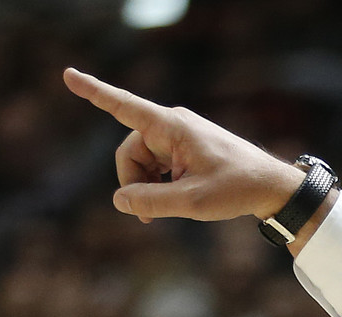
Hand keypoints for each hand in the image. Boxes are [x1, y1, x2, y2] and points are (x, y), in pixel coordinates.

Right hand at [61, 68, 304, 224]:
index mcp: (171, 127)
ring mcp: (179, 137)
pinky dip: (160, 185)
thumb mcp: (192, 202)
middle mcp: (172, 126)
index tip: (67, 75)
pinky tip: (176, 200)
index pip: (124, 107)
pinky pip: (158, 166)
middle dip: (134, 183)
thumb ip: (151, 202)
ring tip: (169, 209)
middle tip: (148, 216)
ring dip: (148, 187)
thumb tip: (119, 201)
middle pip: (130, 153)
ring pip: (143, 163)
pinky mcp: (185, 150)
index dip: (94, 92)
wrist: (273, 188)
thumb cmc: (238, 189)